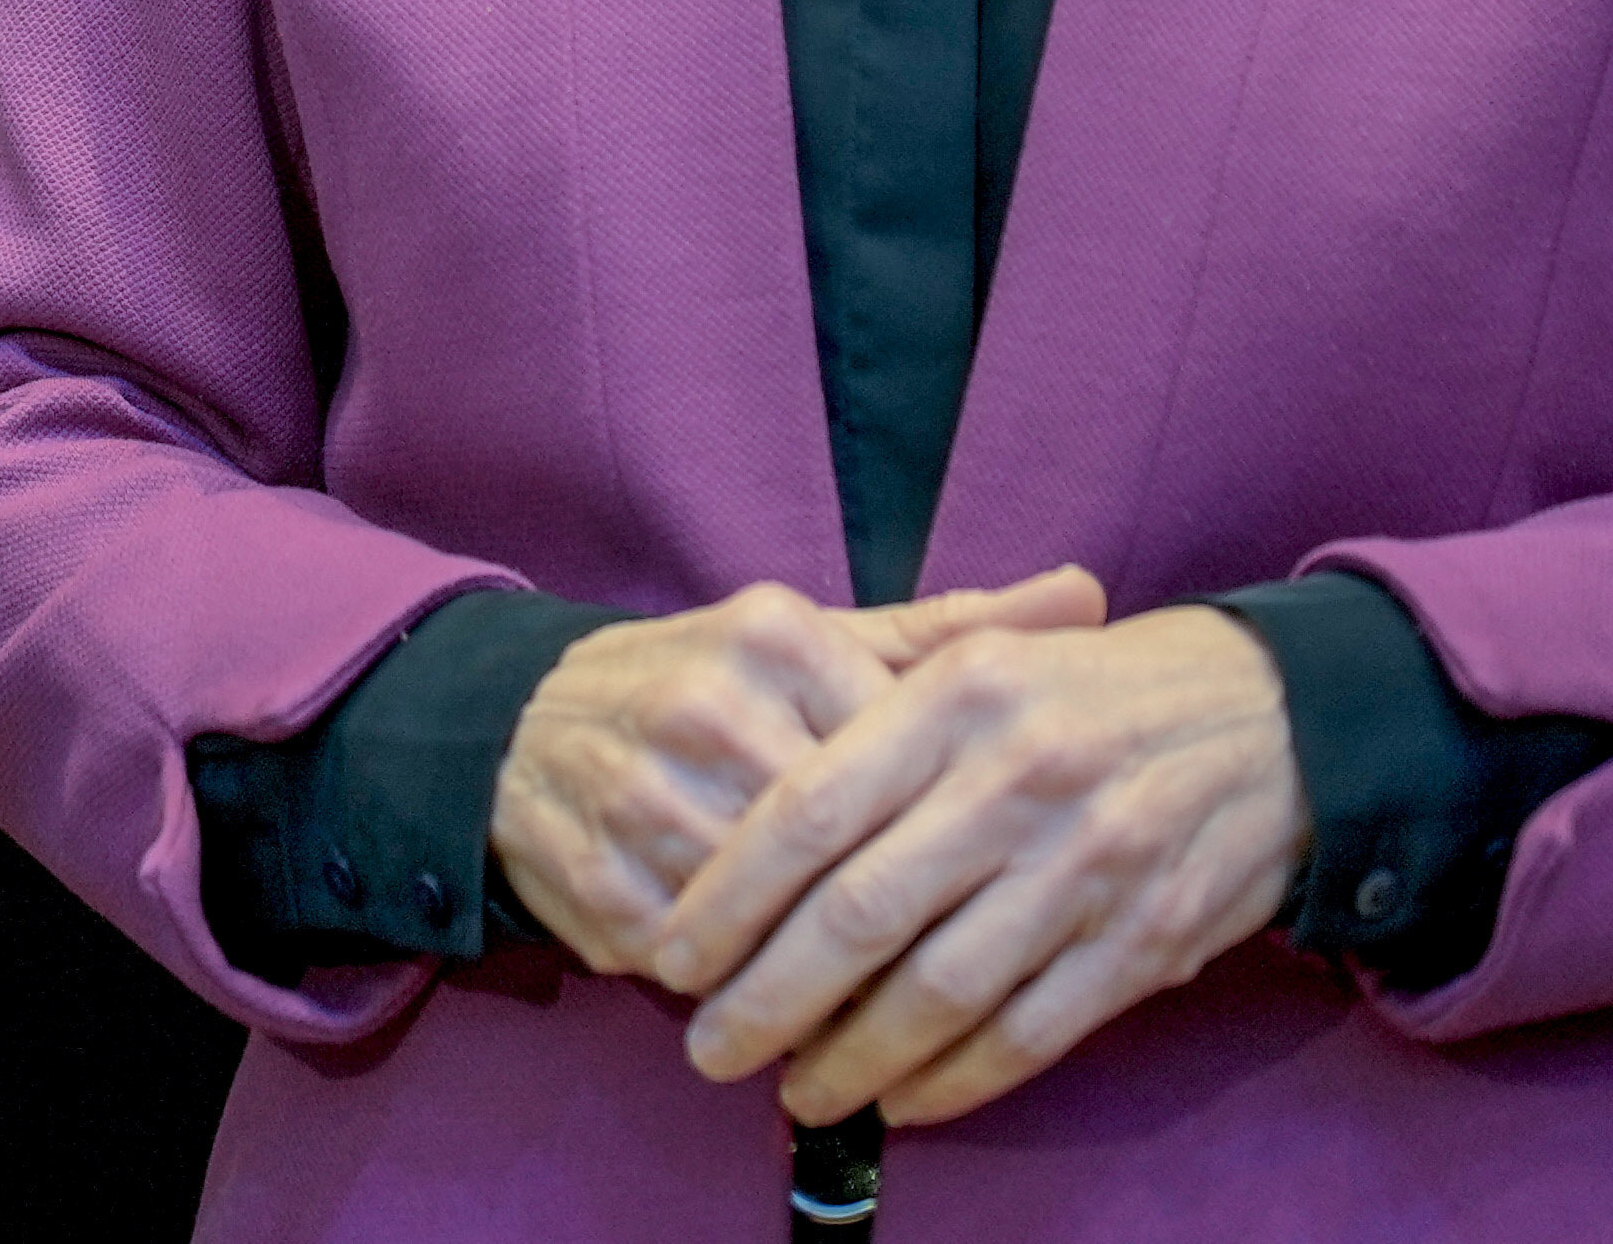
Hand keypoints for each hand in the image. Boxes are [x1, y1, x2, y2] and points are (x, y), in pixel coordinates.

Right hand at [489, 566, 1105, 974]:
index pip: (904, 755)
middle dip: (903, 927)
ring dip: (833, 982)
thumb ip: (952, 632)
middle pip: (848, 852)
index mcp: (777, 637)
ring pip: (780, 922)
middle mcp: (708, 706)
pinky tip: (786, 1013)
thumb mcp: (822, 641)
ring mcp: (646, 797)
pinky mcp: (601, 881)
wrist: (522, 729)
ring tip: (887, 1017)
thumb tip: (1091, 595)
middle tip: (963, 974)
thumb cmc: (710, 688)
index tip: (998, 877)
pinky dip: (751, 995)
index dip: (951, 833)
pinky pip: (709, 966)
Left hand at [644, 603, 1305, 1129]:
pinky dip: (953, 1081)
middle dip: (766, 999)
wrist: (1273, 719)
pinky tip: (901, 1100)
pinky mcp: (1141, 943)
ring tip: (794, 1091)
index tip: (673, 953)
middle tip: (706, 1049)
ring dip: (852, 1059)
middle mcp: (1014, 780)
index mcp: (958, 697)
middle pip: (860, 914)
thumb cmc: (1091, 690)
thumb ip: (869, 717)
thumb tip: (747, 818)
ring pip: (938, 990)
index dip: (730, 895)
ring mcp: (1084, 867)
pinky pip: (1026, 1034)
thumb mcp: (979, 658)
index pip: (809, 807)